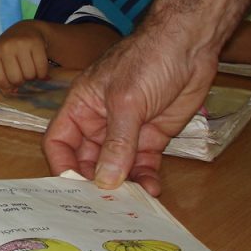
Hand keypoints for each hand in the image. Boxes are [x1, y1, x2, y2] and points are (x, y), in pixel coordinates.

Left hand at [0, 21, 49, 91]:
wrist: (25, 30)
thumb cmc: (6, 49)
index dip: (6, 86)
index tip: (10, 83)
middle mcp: (5, 47)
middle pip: (16, 79)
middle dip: (20, 81)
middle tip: (20, 74)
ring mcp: (21, 44)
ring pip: (29, 75)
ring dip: (31, 77)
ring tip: (28, 69)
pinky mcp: (36, 43)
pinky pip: (42, 69)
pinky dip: (42, 73)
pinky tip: (37, 66)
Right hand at [42, 26, 216, 195]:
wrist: (191, 44)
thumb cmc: (148, 59)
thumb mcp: (126, 101)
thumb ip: (117, 143)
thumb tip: (104, 181)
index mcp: (80, 107)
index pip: (59, 142)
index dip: (61, 165)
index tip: (72, 190)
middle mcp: (98, 123)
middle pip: (86, 161)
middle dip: (94, 182)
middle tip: (104, 206)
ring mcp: (126, 132)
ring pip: (116, 167)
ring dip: (122, 185)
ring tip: (131, 202)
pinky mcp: (151, 137)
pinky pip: (142, 165)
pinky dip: (145, 179)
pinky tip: (152, 190)